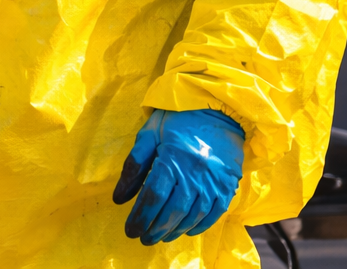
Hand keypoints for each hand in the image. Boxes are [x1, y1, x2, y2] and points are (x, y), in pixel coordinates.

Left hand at [112, 109, 244, 245]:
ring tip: (160, 236)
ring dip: (174, 230)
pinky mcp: (228, 185)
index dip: (140, 216)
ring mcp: (214, 182)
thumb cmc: (179, 119)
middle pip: (172, 210)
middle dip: (155, 228)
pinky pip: (214, 213)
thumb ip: (134, 165)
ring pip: (193, 215)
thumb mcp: (150, 133)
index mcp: (172, 158)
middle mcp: (195, 173)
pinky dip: (199, 225)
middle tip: (143, 238)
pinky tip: (185, 229)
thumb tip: (119, 197)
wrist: (219, 109)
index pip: (153, 196)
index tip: (130, 229)